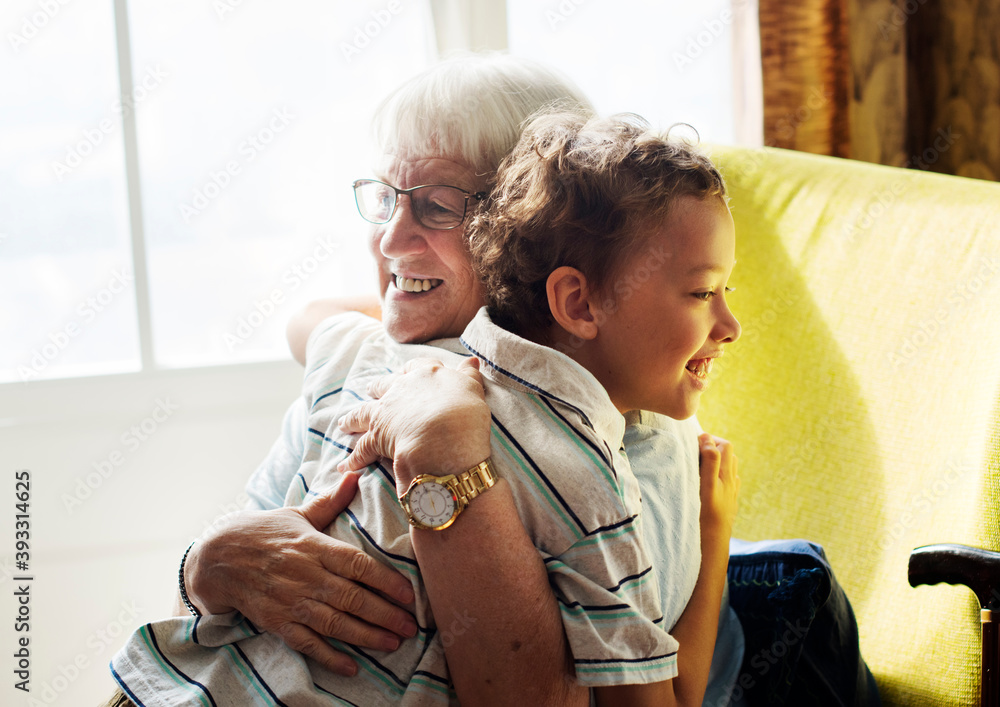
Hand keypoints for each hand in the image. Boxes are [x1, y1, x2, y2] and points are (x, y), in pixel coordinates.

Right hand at [185, 472, 416, 675]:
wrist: (215, 558)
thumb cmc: (262, 533)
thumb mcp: (297, 515)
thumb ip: (330, 502)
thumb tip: (356, 475)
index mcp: (314, 546)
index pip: (358, 564)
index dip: (386, 580)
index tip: (409, 594)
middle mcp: (305, 575)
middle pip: (352, 597)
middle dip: (385, 614)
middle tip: (411, 626)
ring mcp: (291, 601)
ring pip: (335, 623)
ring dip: (367, 636)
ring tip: (394, 643)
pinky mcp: (276, 622)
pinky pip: (307, 643)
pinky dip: (329, 656)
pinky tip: (351, 666)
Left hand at [337, 357, 491, 493]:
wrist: (445, 438)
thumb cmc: (464, 413)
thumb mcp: (473, 389)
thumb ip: (469, 375)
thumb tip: (471, 361)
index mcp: (426, 375)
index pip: (416, 366)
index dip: (411, 370)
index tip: (407, 372)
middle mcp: (401, 389)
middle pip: (383, 386)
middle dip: (377, 389)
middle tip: (370, 391)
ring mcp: (386, 412)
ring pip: (363, 413)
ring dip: (353, 419)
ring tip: (344, 423)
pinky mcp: (377, 437)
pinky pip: (361, 449)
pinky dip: (353, 459)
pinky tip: (345, 466)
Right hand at [697, 433, 739, 541]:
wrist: (713, 545)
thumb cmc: (706, 515)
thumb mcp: (707, 485)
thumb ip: (709, 461)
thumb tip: (707, 438)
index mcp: (726, 475)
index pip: (724, 446)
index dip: (709, 440)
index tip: (692, 443)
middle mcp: (731, 482)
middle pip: (728, 454)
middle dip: (714, 447)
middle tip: (695, 450)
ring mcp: (731, 493)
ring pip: (729, 467)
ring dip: (717, 460)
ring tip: (700, 463)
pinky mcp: (728, 503)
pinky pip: (728, 481)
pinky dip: (719, 474)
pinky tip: (709, 481)